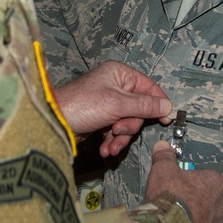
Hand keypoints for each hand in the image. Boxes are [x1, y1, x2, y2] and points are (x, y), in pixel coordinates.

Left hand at [54, 61, 171, 156]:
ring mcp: (107, 102)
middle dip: (130, 125)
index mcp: (119, 74)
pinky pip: (115, 130)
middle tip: (119, 130)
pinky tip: (105, 148)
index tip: (166, 120)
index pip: (148, 86)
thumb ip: (144, 105)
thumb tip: (167, 106)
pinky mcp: (100, 118)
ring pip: (127, 122)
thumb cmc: (82, 106)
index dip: (158, 103)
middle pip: (138, 108)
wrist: (54, 123)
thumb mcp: (117, 104)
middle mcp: (114, 85)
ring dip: (121, 137)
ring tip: (110, 144)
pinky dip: (112, 140)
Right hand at [145, 140, 222, 222]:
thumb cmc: (170, 197)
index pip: (209, 177)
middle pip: (212, 199)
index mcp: (215, 183)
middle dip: (198, 200)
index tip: (182, 182)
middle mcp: (222, 205)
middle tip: (180, 201)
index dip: (194, 180)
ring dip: (198, 219)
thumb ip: (165, 156)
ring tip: (179, 218)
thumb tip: (163, 146)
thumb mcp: (163, 170)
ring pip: (210, 220)